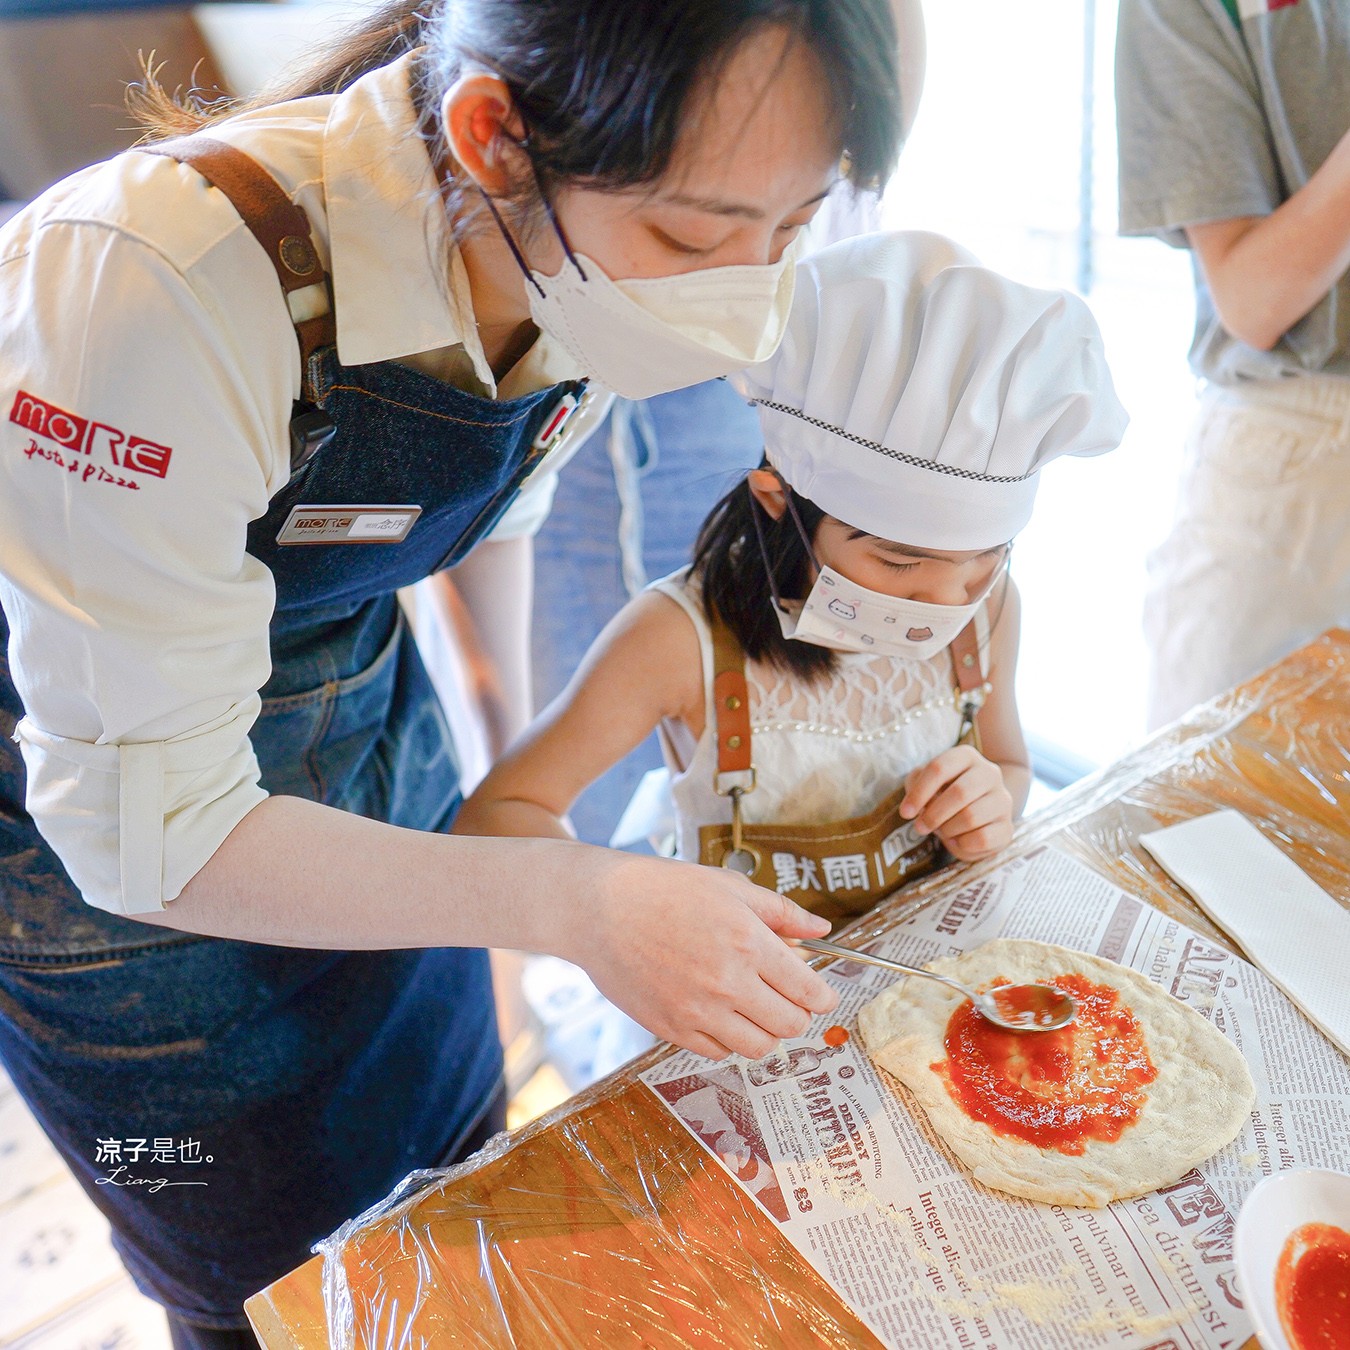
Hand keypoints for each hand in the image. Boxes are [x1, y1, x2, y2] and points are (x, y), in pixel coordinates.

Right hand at [573, 852, 838, 1060]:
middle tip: (787, 998)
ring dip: (766, 1030)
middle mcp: (727, 982)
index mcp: (748, 942)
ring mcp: (698, 1010)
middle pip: (790, 1024)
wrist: (600, 908)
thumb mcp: (729, 887)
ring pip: (759, 1047)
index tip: (821, 994)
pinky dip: (730, 1039)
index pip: (808, 990)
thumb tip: (821, 929)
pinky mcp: (671, 1028)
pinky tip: (721, 1012)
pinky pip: (719, 1052)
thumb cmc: (665, 889)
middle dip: (797, 1013)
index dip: (822, 996)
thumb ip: (781, 912)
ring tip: (754, 1007)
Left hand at [900, 746, 1013, 861]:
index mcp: (967, 756)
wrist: (976, 814)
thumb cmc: (943, 794)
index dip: (919, 793)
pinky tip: (958, 840)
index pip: (939, 768)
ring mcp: (1003, 800)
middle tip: (920, 827)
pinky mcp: (1007, 827)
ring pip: (971, 817)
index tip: (905, 813)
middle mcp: (990, 773)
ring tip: (943, 830)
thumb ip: (916, 784)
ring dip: (948, 830)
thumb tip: (913, 804)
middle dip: (934, 815)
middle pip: (959, 793)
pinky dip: (963, 844)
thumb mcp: (925, 783)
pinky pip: (982, 839)